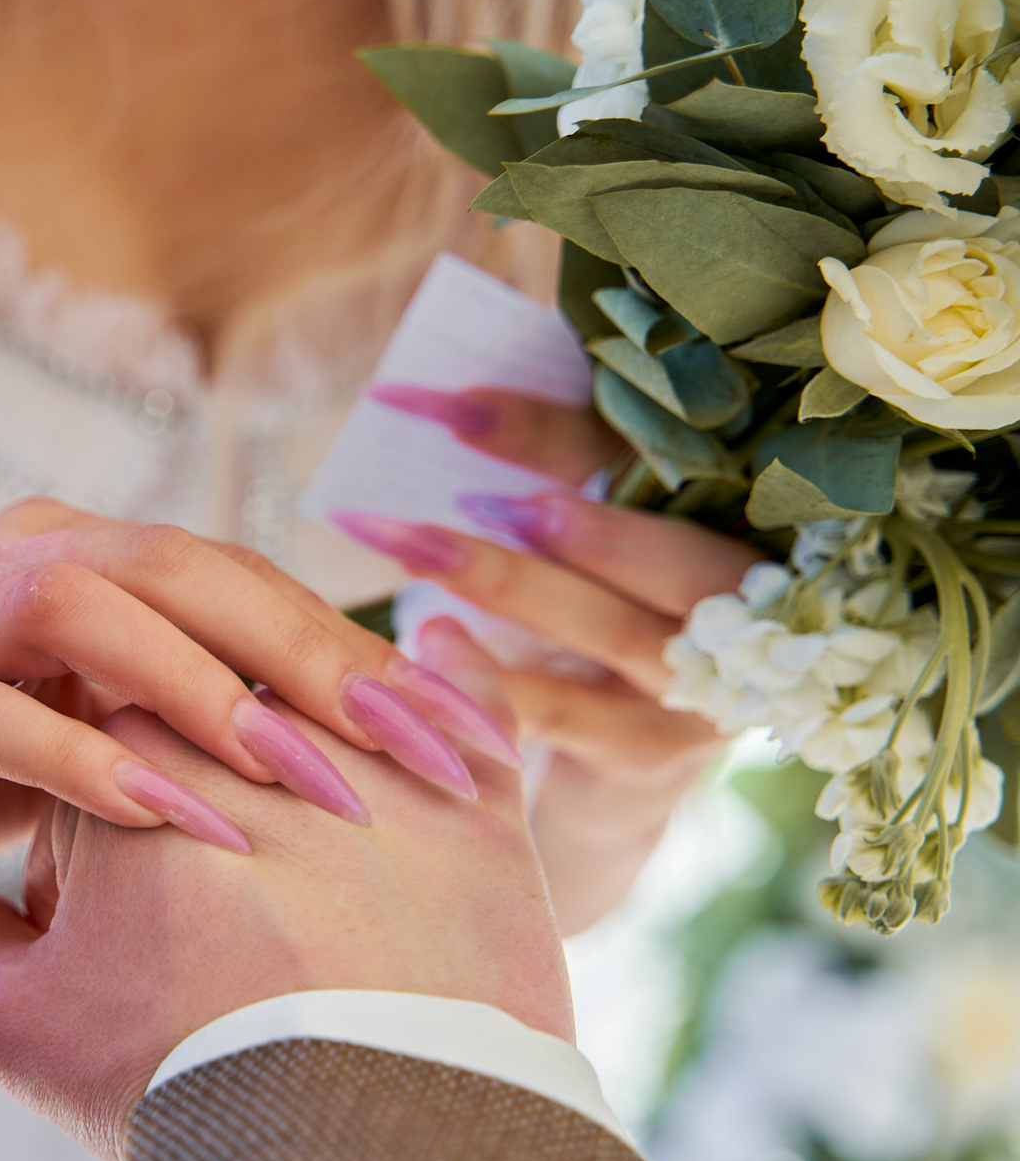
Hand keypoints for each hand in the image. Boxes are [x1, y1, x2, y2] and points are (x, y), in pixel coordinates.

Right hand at [0, 499, 516, 917]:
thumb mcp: (83, 731)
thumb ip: (179, 716)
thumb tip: (354, 750)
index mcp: (68, 558)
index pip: (233, 578)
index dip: (352, 647)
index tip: (459, 731)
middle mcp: (5, 565)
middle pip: (176, 566)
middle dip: (307, 655)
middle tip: (415, 748)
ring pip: (83, 610)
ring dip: (204, 692)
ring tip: (304, 779)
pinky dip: (92, 763)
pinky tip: (177, 819)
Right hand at [0, 620, 569, 1160]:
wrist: (349, 1143)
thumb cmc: (175, 1077)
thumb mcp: (21, 1027)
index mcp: (131, 746)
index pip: (116, 719)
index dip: (113, 793)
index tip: (128, 878)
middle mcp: (253, 723)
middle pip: (229, 704)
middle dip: (222, 764)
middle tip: (225, 868)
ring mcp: (371, 750)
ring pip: (346, 702)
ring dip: (338, 731)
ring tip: (338, 829)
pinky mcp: (476, 798)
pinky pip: (470, 709)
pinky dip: (455, 704)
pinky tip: (446, 718)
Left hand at [351, 386, 763, 930]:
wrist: (616, 760)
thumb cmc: (590, 614)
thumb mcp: (591, 541)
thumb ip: (554, 473)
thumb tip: (439, 400)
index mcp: (730, 518)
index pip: (654, 459)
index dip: (551, 429)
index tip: (449, 405)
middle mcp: (740, 601)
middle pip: (670, 550)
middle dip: (573, 517)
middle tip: (477, 495)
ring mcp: (703, 684)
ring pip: (614, 630)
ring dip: (510, 586)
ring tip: (420, 552)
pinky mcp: (650, 749)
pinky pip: (567, 715)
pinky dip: (493, 684)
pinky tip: (426, 649)